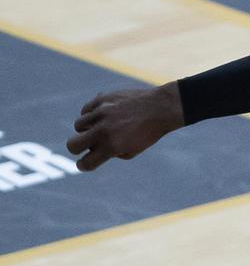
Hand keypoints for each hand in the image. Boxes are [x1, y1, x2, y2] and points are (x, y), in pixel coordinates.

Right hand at [68, 83, 185, 170]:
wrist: (161, 108)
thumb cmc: (149, 132)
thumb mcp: (133, 149)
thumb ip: (112, 152)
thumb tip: (93, 150)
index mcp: (111, 146)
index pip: (86, 163)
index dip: (84, 165)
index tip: (85, 163)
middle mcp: (103, 130)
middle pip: (72, 145)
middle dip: (76, 148)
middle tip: (87, 145)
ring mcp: (100, 113)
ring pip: (78, 126)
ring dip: (87, 129)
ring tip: (104, 126)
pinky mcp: (100, 99)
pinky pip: (86, 110)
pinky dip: (92, 114)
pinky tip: (106, 114)